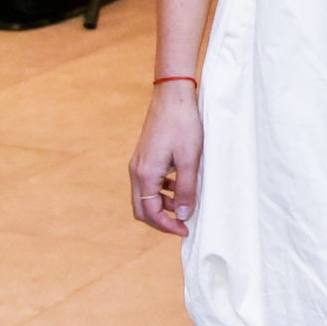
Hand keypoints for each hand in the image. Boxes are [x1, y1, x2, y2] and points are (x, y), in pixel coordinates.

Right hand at [130, 81, 202, 235]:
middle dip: (162, 220)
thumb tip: (184, 215)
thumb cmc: (183, 125)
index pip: (150, 212)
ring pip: (146, 195)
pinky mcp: (145, 155)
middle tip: (183, 224)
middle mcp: (136, 170)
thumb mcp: (189, 160)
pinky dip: (163, 190)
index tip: (186, 230)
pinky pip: (149, 182)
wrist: (173, 95)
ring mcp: (139, 162)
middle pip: (142, 208)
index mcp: (145, 174)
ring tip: (186, 205)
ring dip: (163, 205)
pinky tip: (180, 186)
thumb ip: (185, 190)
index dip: (167, 226)